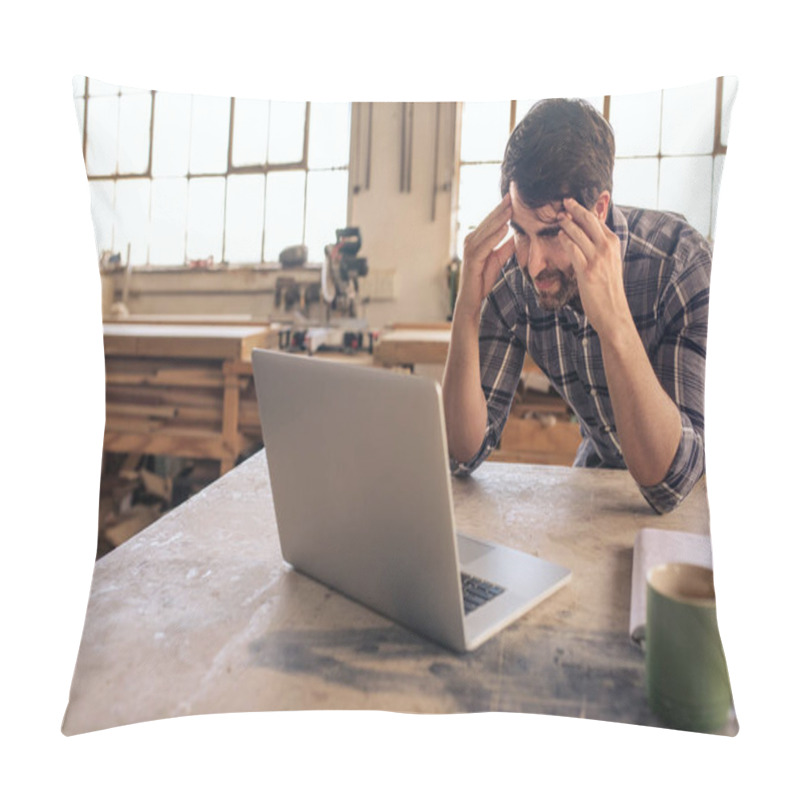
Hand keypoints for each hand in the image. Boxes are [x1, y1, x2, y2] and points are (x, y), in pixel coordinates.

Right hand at [456, 194, 515, 319]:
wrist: (472, 299)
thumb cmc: (482, 279)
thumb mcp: (498, 259)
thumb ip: (506, 246)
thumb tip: (517, 234)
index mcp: (477, 240)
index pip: (490, 221)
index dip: (501, 209)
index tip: (512, 197)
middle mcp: (471, 241)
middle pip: (488, 222)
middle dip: (500, 209)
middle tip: (512, 195)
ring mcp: (470, 250)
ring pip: (486, 231)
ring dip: (498, 219)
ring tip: (510, 208)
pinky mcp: (472, 260)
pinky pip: (485, 245)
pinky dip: (495, 236)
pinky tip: (505, 228)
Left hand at [557, 196, 630, 338]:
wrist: (614, 313)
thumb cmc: (609, 290)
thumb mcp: (610, 263)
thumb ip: (601, 248)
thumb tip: (589, 237)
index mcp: (614, 244)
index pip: (597, 221)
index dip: (584, 211)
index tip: (573, 205)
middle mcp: (607, 248)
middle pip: (589, 220)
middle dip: (575, 209)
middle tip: (564, 202)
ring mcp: (597, 259)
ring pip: (578, 233)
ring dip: (566, 224)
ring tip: (559, 218)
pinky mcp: (587, 270)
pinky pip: (573, 249)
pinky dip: (565, 240)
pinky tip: (560, 236)